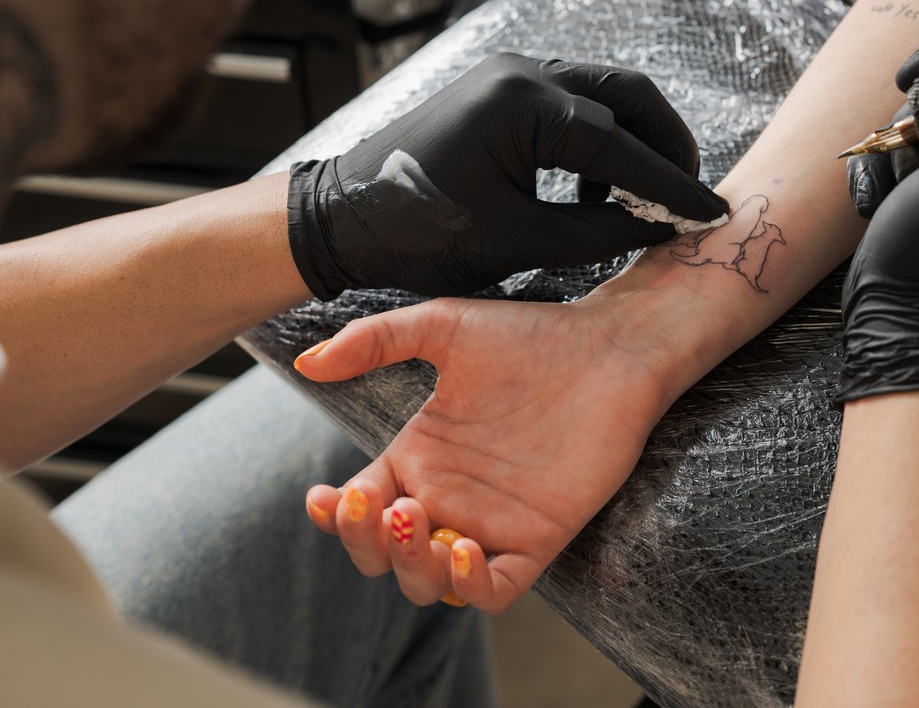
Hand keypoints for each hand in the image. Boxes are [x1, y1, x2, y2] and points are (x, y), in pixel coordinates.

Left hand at [287, 52, 727, 298]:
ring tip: (639, 200)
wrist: (341, 219)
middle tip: (683, 196)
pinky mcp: (498, 87)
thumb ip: (597, 232)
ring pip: (601, 91)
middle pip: (627, 91)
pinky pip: (570, 100)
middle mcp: (520, 72)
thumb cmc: (417, 234)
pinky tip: (591, 188)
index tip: (708, 214)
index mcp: (523, 105)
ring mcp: (507, 73)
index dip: (671, 185)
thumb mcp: (517, 243)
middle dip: (664, 143)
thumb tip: (659, 227)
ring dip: (631, 140)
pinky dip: (596, 138)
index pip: (622, 143)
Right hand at [293, 294, 670, 612]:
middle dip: (365, 542)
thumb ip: (375, 340)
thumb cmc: (533, 335)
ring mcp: (493, 523)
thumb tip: (307, 362)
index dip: (334, 516)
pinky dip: (469, 587)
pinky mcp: (539, 538)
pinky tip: (461, 549)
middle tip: (382, 502)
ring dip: (410, 566)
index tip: (325, 495)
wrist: (611, 347)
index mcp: (420, 458)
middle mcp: (449, 497)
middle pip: (383, 555)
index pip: (359, 509)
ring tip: (417, 520)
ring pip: (429, 582)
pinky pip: (495, 592)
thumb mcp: (443, 326)